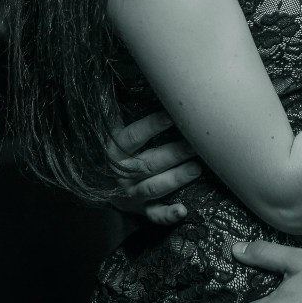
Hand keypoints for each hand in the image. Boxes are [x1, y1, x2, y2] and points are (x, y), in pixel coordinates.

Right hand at [108, 110, 202, 224]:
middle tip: (194, 145)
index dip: (150, 127)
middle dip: (172, 154)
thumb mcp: (117, 133)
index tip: (170, 116)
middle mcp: (122, 174)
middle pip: (147, 164)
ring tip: (196, 169)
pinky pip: (155, 215)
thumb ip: (126, 114)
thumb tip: (150, 87)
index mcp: (116, 151)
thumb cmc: (123, 151)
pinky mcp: (142, 210)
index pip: (131, 137)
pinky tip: (183, 211)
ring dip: (175, 178)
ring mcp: (132, 193)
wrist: (105, 185)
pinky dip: (168, 215)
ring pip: (154, 187)